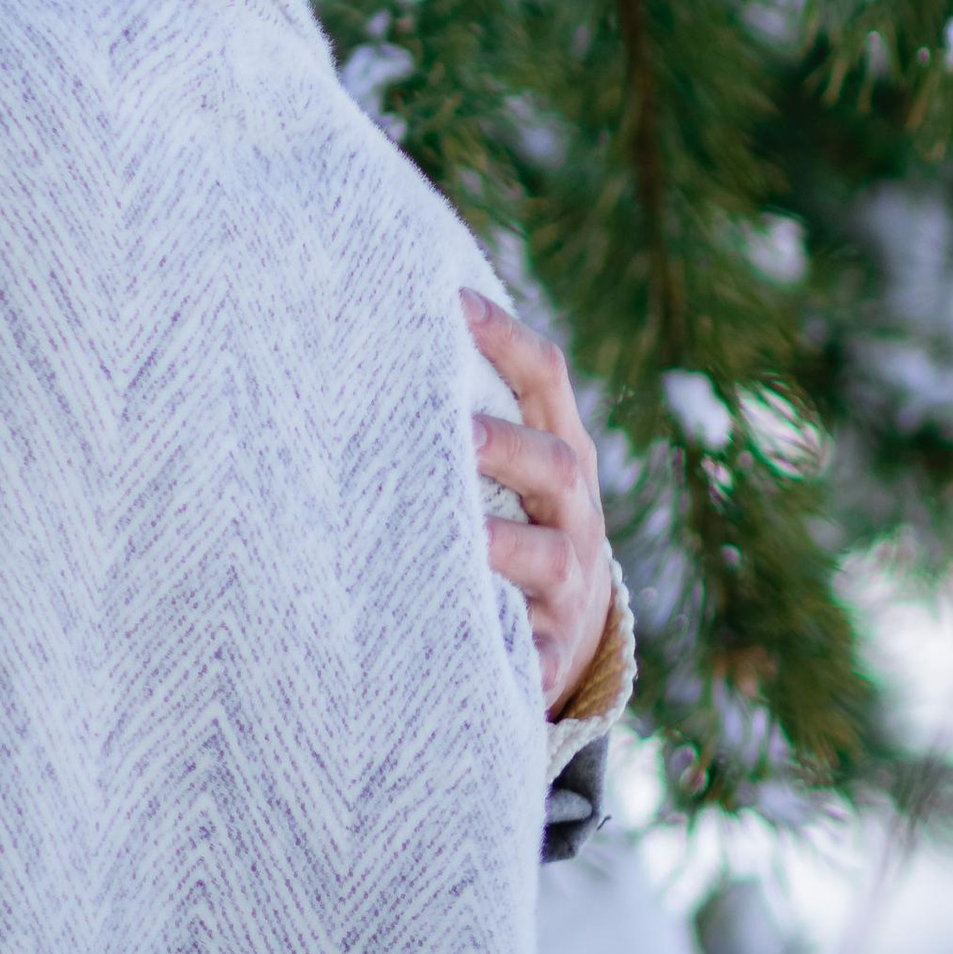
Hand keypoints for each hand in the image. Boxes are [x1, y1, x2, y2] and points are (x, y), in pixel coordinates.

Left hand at [466, 292, 614, 715]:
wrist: (563, 632)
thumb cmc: (508, 520)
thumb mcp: (508, 463)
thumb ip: (465, 404)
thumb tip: (379, 315)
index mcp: (560, 449)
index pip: (544, 377)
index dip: (503, 336)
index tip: (450, 299)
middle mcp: (573, 511)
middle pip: (554, 465)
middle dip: (505, 446)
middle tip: (454, 431)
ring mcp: (570, 581)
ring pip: (548, 557)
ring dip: (503, 543)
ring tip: (459, 533)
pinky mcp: (551, 650)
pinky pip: (538, 654)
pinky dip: (516, 651)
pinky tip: (474, 645)